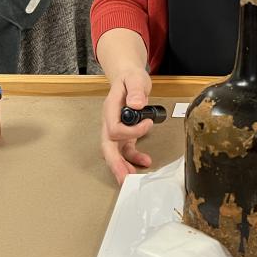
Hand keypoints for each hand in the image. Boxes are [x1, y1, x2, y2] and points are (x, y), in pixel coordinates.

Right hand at [100, 68, 154, 184]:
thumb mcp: (135, 78)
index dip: (131, 131)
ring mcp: (117, 128)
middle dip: (115, 164)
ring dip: (123, 166)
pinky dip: (134, 158)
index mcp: (111, 109)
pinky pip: (126, 150)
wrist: (129, 77)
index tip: (148, 124)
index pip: (114, 128)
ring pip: (115, 152)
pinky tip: (145, 161)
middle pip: (107, 147)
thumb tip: (136, 104)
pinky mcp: (125, 134)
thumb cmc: (131, 77)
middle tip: (124, 178)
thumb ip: (135, 90)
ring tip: (133, 178)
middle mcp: (111, 121)